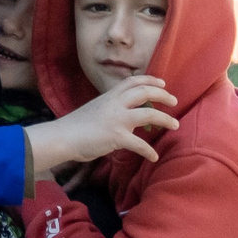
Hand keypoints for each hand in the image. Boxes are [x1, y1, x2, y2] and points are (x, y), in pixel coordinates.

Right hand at [26, 75, 179, 174]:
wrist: (62, 137)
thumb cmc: (75, 126)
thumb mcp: (94, 109)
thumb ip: (109, 108)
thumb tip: (122, 113)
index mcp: (108, 96)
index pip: (132, 81)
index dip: (150, 80)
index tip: (162, 82)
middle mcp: (115, 104)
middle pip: (145, 92)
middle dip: (163, 95)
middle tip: (174, 101)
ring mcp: (117, 119)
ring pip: (149, 113)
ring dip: (166, 119)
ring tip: (175, 125)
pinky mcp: (117, 137)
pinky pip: (140, 144)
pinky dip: (149, 151)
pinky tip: (154, 156)